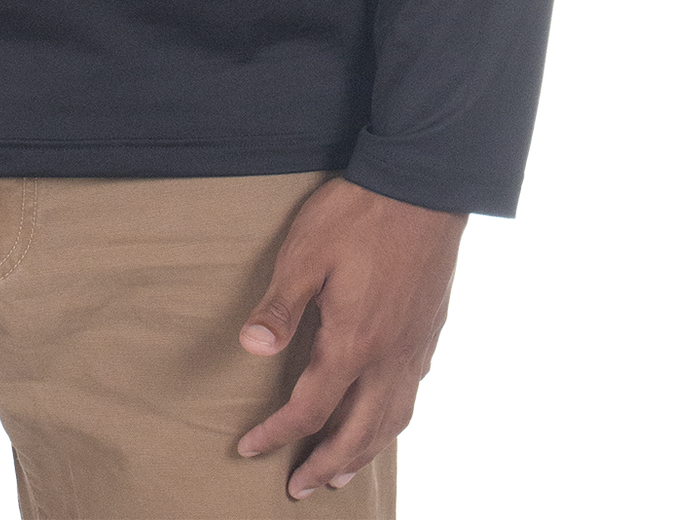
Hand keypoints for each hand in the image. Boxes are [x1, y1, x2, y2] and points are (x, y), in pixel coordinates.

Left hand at [235, 175, 469, 498]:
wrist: (421, 188)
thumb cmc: (357, 216)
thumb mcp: (305, 253)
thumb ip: (280, 306)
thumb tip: (250, 351)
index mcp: (352, 344)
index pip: (309, 410)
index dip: (276, 435)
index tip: (249, 450)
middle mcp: (388, 359)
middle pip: (356, 433)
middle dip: (324, 465)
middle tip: (299, 489)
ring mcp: (414, 349)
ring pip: (390, 422)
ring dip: (363, 453)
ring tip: (342, 473)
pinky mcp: (429, 332)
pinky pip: (411, 398)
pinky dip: (391, 423)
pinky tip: (384, 417)